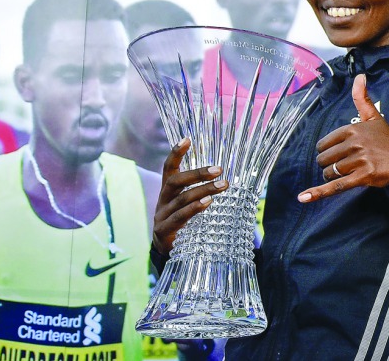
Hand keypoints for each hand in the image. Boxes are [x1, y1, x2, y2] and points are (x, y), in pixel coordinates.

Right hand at [152, 138, 227, 256]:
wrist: (167, 250)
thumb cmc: (184, 221)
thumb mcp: (188, 203)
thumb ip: (200, 190)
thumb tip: (226, 175)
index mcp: (169, 190)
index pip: (169, 168)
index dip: (176, 153)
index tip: (187, 139)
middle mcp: (163, 199)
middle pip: (176, 181)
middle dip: (197, 173)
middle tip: (219, 169)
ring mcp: (162, 214)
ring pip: (182, 198)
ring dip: (204, 190)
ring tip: (223, 185)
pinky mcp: (164, 230)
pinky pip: (180, 217)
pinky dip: (194, 208)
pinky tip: (207, 202)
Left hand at [298, 74, 388, 202]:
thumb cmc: (387, 140)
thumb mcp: (374, 117)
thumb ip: (362, 97)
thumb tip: (359, 75)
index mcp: (353, 129)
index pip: (324, 143)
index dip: (328, 151)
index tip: (340, 152)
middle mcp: (355, 143)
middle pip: (324, 159)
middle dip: (329, 164)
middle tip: (345, 164)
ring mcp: (358, 160)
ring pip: (330, 172)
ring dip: (333, 175)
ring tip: (348, 173)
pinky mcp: (362, 177)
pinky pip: (335, 186)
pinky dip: (318, 193)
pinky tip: (303, 198)